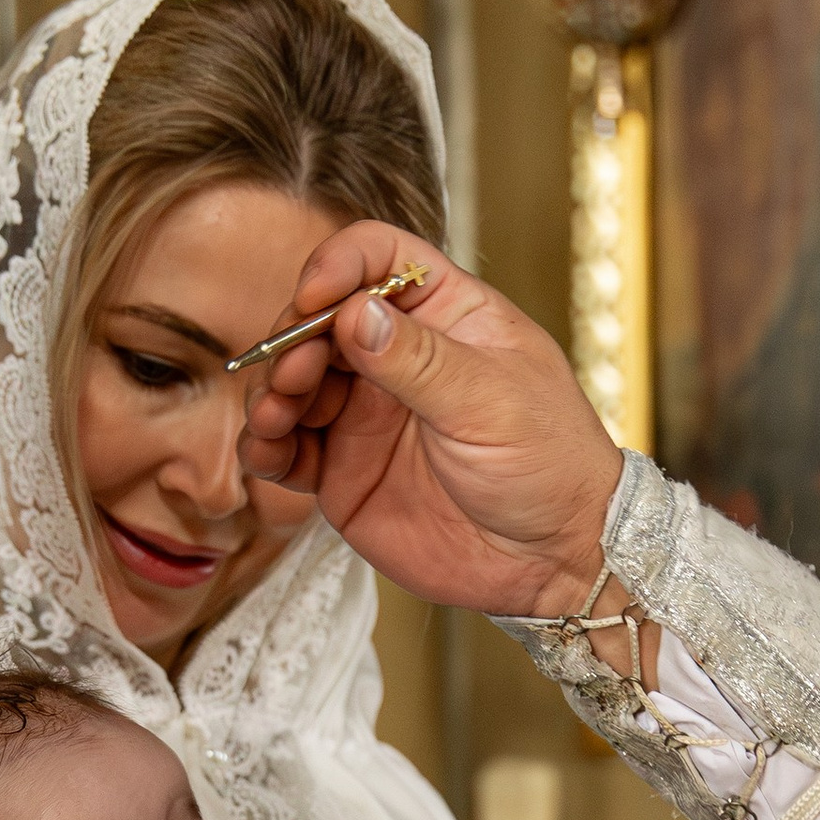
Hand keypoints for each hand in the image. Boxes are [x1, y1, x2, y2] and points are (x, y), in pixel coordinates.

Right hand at [239, 228, 628, 618]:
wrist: (555, 562)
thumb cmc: (548, 465)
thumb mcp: (489, 400)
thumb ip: (416, 358)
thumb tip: (351, 313)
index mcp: (444, 315)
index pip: (378, 258)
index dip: (338, 266)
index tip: (316, 301)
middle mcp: (396, 358)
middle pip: (319, 319)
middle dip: (293, 339)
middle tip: (293, 375)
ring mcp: (366, 415)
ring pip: (292, 383)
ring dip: (271, 392)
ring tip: (276, 417)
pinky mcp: (343, 471)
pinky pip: (287, 449)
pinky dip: (264, 445)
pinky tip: (266, 451)